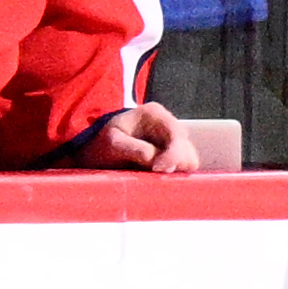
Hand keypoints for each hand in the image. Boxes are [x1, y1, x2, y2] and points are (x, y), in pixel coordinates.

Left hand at [78, 101, 201, 171]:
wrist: (98, 148)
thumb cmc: (102, 143)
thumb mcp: (112, 143)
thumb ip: (133, 150)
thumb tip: (155, 161)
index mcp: (154, 114)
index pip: (177, 135)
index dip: (172, 155)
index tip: (157, 170)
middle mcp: (169, 123)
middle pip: (188, 150)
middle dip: (173, 165)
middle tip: (151, 173)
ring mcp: (174, 139)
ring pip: (189, 161)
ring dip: (173, 171)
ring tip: (149, 173)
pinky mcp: (174, 153)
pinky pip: (183, 168)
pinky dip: (172, 174)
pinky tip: (154, 174)